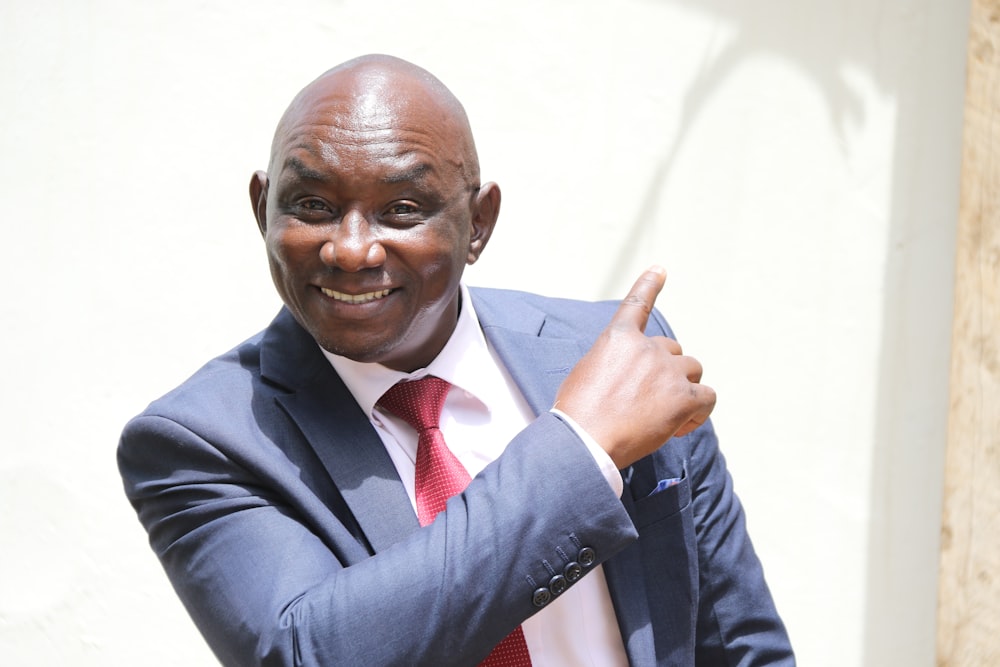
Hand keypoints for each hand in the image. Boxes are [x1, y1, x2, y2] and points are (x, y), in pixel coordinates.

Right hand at [553, 266, 716, 468]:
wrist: (585, 440)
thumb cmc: (578, 414)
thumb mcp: (585, 373)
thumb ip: (611, 363)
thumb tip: (627, 375)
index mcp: (618, 339)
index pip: (637, 305)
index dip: (649, 285)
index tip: (660, 270)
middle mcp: (647, 348)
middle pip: (672, 350)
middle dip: (665, 372)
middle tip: (649, 402)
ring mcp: (667, 372)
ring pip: (692, 370)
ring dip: (684, 388)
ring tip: (666, 416)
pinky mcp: (683, 398)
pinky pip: (708, 397)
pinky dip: (699, 411)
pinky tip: (679, 427)